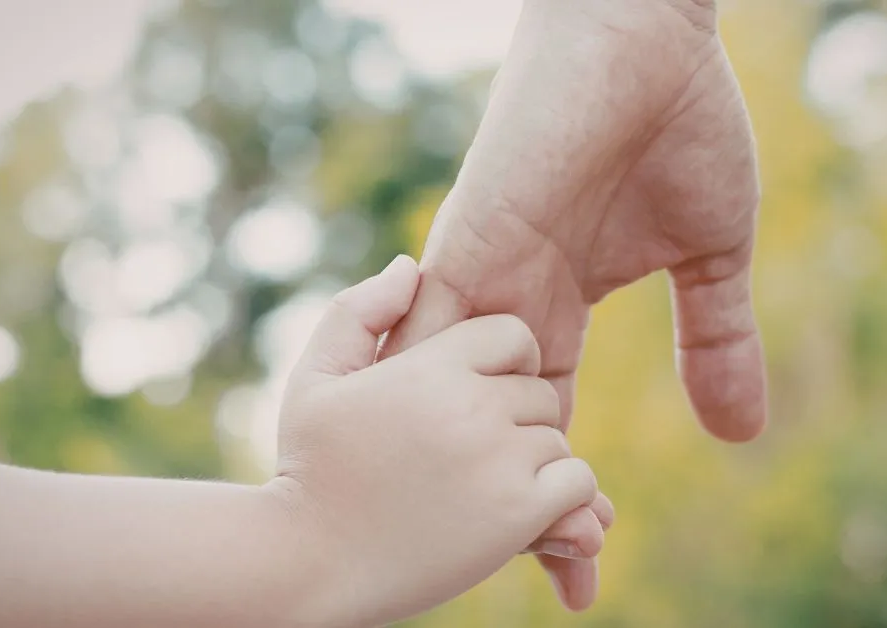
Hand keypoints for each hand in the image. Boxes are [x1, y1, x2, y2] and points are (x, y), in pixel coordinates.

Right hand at [273, 255, 600, 626]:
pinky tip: (514, 516)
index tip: (475, 400)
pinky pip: (578, 484)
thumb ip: (359, 312)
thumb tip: (409, 265)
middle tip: (471, 455)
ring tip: (480, 490)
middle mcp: (471, 403)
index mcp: (430, 364)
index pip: (512, 336)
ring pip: (557, 440)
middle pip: (536, 392)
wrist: (308, 563)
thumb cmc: (310, 469)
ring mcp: (498, 458)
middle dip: (513, 421)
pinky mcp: (518, 512)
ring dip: (529, 465)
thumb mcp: (317, 377)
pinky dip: (560, 502)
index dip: (502, 366)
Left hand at [384, 0, 763, 610]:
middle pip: (492, 431)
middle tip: (562, 580)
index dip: (563, 495)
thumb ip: (716, 342)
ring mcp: (479, 275)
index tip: (585, 568)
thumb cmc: (681, 128)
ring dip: (482, 474)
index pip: (546, 424)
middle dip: (520, 508)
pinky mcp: (469, 238)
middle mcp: (504, 304)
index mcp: (552, 308)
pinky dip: (437, 404)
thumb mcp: (711, 259)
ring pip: (454, 400)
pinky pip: (428, 334)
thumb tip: (742, 435)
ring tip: (521, 552)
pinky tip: (438, 472)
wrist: (650, 40)